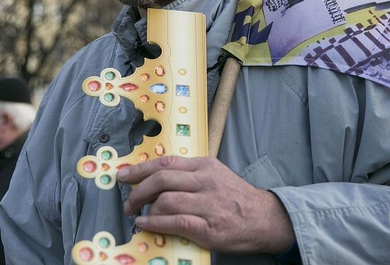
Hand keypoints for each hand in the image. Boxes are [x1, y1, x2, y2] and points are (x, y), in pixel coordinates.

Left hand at [116, 156, 294, 254]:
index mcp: (205, 166)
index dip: (140, 168)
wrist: (265, 219)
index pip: (166, 162)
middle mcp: (206, 181)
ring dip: (145, 208)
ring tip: (137, 213)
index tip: (124, 174)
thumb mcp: (215, 175)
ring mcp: (208, 204)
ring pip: (166, 200)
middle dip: (137, 189)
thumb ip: (190, 174)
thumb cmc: (236, 198)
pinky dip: (155, 222)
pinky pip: (176, 222)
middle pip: (162, 178)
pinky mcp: (209, 228)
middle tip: (127, 200)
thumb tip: (156, 178)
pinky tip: (146, 223)